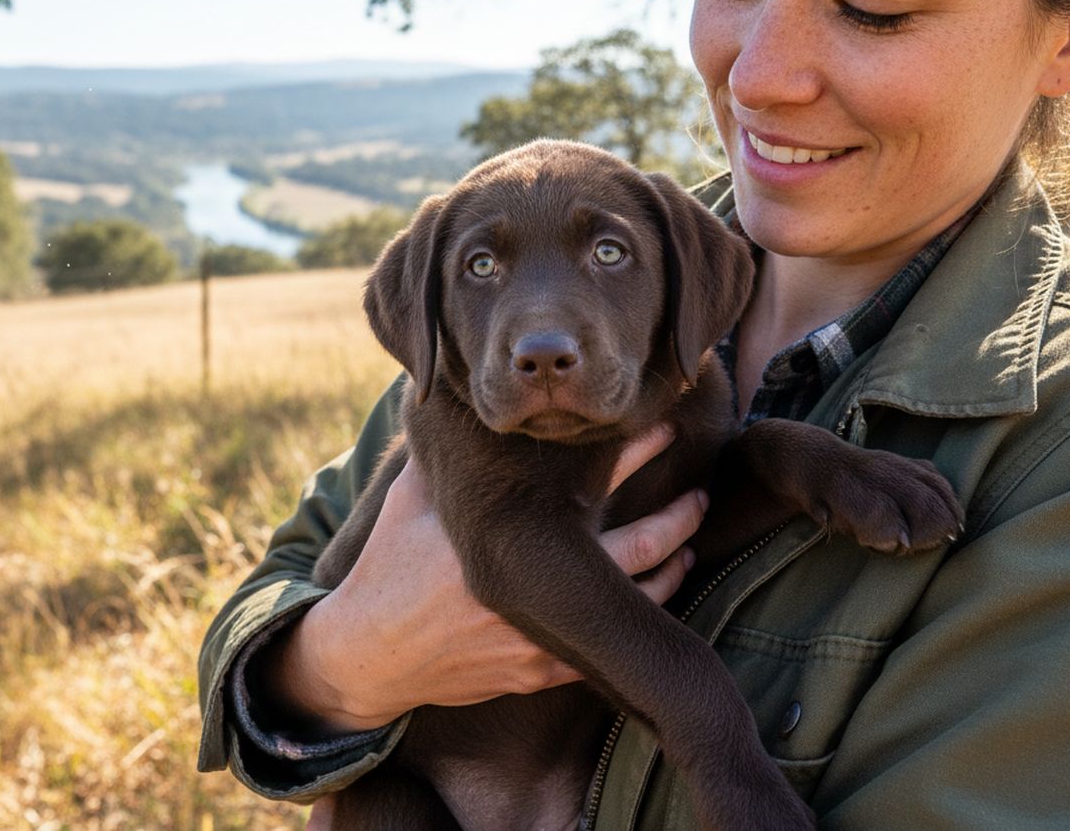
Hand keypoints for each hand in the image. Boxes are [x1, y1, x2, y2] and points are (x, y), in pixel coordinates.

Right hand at [268, 424, 707, 731]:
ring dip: (670, 569)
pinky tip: (654, 601)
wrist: (369, 655)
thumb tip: (449, 396)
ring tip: (688, 541)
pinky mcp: (538, 671)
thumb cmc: (389, 569)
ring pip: (632, 604)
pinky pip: (606, 651)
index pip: (592, 483)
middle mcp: (533, 586)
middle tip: (700, 494)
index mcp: (508, 535)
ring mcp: (541, 636)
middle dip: (676, 517)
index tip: (663, 426)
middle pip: (635, 549)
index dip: (635, 452)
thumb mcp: (410, 501)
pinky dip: (637, 621)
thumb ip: (443, 451)